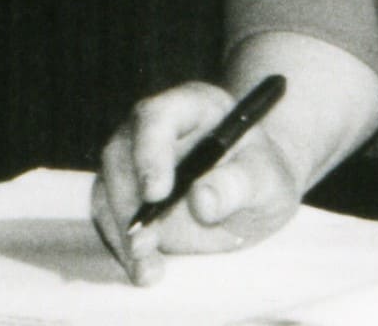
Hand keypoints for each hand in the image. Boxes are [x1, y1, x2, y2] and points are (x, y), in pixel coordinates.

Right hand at [88, 81, 305, 286]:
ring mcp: (133, 160)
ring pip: (108, 187)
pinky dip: (123, 246)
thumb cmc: (263, 177)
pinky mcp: (125, 194)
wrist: (253, 195)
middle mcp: (153, 127)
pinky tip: (145, 271)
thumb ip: (239, 184)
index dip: (150, 151)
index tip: (157, 193)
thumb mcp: (268, 180)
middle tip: (145, 244)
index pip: (157, 116)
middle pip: (121, 153)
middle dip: (128, 202)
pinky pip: (111, 217)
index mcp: (191, 106)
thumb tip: (202, 200)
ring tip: (147, 270)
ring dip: (121, 231)